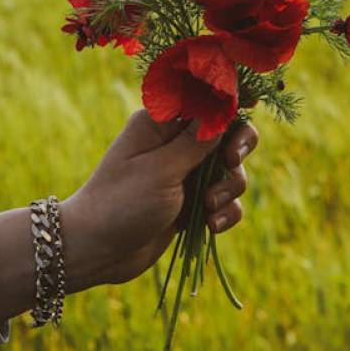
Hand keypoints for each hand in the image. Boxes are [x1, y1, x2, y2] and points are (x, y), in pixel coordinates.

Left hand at [61, 109, 257, 291]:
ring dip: (228, 189)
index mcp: (160, 123)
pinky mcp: (190, 203)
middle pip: (227, 133)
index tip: (253, 103)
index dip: (231, 100)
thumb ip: (197, 140)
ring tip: (207, 207)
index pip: (204, 100)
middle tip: (231, 162)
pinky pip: (223, 201)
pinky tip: (210, 226)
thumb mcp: (161, 169)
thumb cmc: (121, 201)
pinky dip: (224, 212)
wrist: (97, 250)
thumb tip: (226, 105)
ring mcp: (184, 174)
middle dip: (236, 149)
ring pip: (229, 171)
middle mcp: (174, 143)